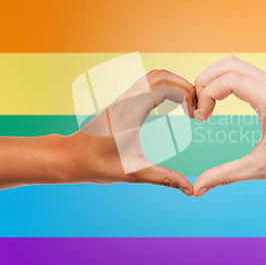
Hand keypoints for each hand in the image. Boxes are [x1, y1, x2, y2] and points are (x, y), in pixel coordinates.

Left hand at [69, 69, 195, 195]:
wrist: (70, 157)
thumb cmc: (98, 165)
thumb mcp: (134, 173)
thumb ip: (164, 178)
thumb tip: (190, 189)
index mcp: (131, 111)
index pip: (165, 86)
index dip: (186, 95)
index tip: (194, 115)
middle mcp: (127, 99)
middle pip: (161, 75)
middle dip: (184, 86)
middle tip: (195, 108)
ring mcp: (123, 98)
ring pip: (153, 76)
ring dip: (174, 85)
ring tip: (186, 107)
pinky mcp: (121, 102)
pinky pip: (146, 84)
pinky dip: (164, 88)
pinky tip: (170, 108)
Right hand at [193, 56, 265, 196]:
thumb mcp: (260, 169)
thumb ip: (225, 175)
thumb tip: (197, 189)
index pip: (228, 80)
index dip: (207, 95)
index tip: (202, 118)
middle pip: (228, 65)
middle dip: (205, 82)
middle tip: (198, 108)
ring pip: (236, 65)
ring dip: (215, 80)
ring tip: (206, 104)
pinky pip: (245, 72)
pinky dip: (226, 81)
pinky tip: (220, 101)